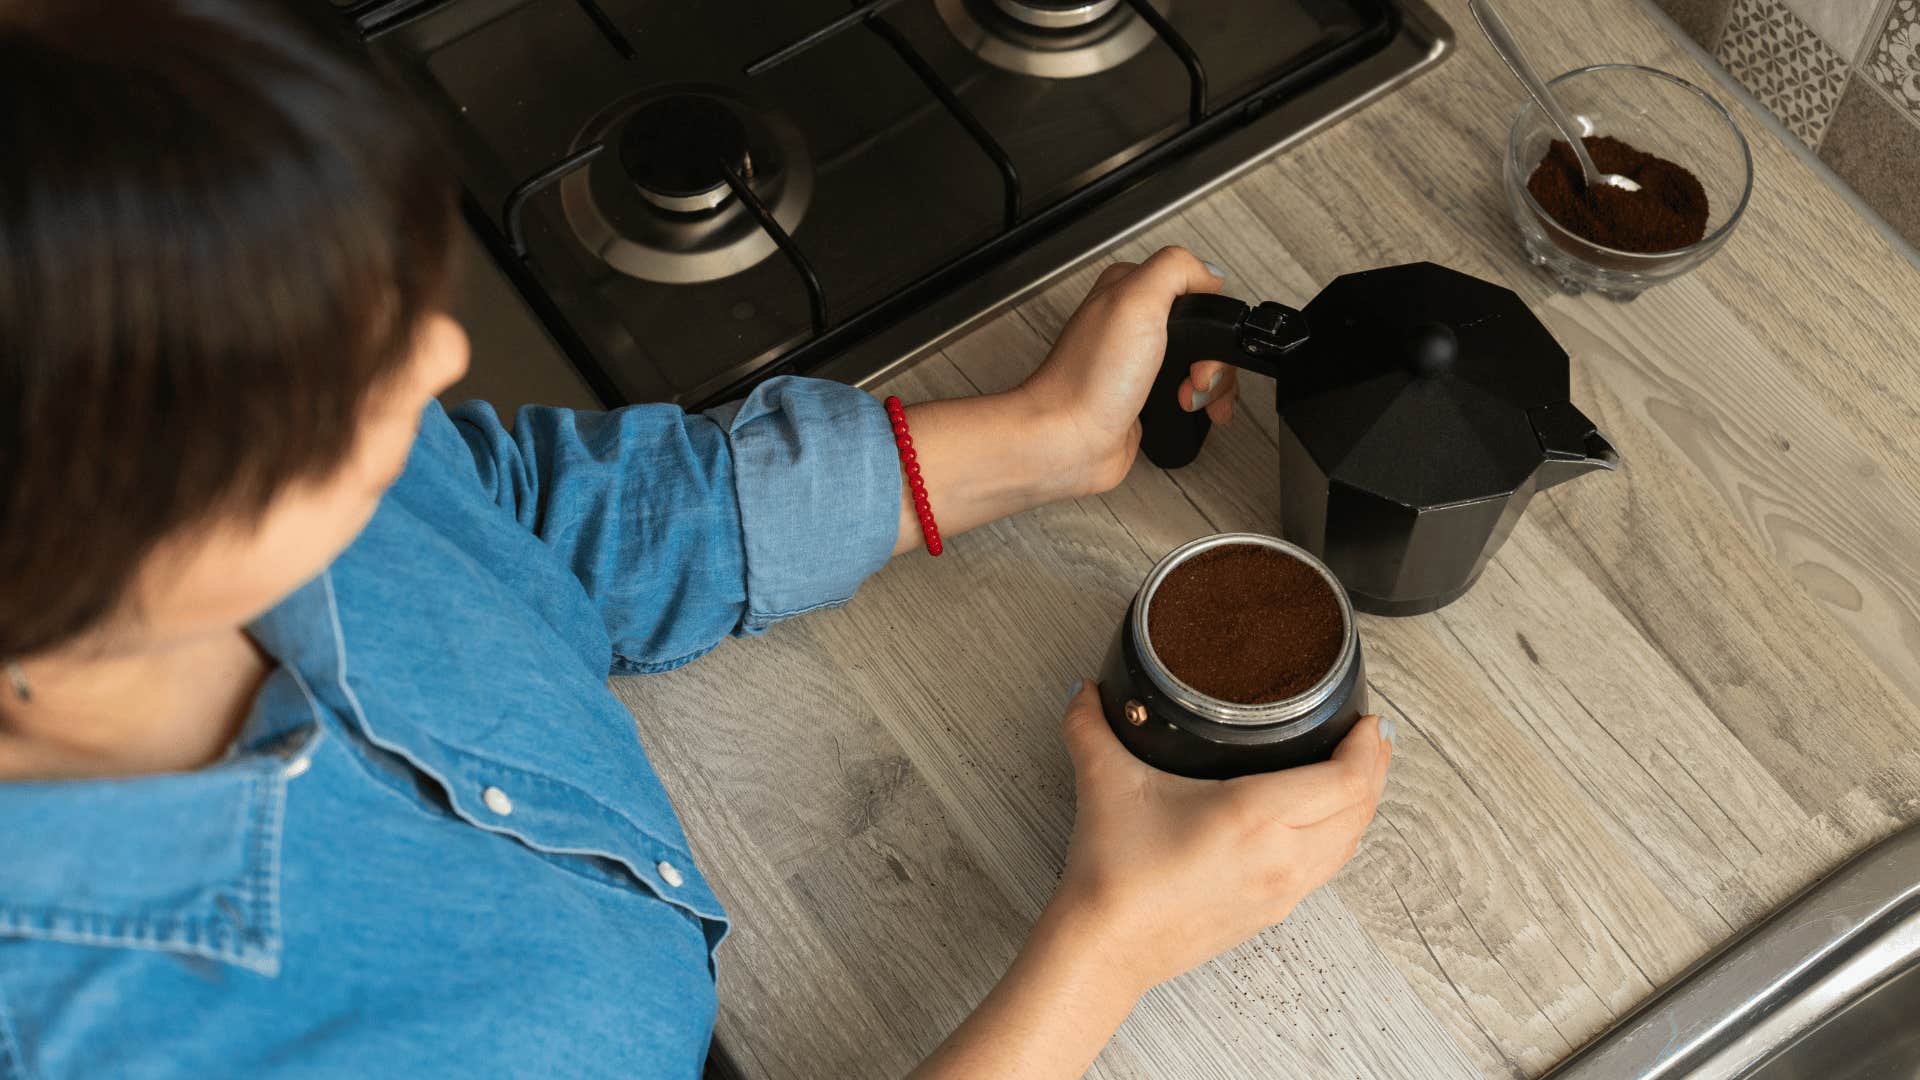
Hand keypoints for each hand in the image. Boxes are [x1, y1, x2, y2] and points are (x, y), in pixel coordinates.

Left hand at [1016, 246, 1241, 497]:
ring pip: (1202, 363)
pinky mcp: (1146, 397)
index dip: (1209, 314)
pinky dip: (1202, 403)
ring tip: (1189, 397)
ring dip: (1210, 385)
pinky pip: (1191, 393)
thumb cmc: (1088, 379)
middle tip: (1195, 375)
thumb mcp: (1135, 301)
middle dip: (1212, 358)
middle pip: (1203, 329)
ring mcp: (1141, 363)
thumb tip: (1210, 271)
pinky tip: (1190, 408)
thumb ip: (1175, 270)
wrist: (1069, 441)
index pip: (1194, 286)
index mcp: (1128, 290)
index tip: (1204, 337)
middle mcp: (1133, 325)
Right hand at [1050, 680, 1390, 993]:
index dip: (1366, 748)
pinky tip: (1326, 822)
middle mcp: (1281, 857)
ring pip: (1350, 844)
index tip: (1365, 720)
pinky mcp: (1272, 912)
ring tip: (1359, 772)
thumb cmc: (1114, 875)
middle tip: (1368, 735)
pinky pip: (1327, 869)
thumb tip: (1083, 690)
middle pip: (1360, 810)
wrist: (1107, 948)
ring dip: (1362, 805)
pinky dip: (1341, 837)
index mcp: (1254, 816)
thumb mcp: (1104, 783)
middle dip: (1374, 768)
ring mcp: (1282, 890)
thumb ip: (1090, 726)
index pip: (1346, 781)